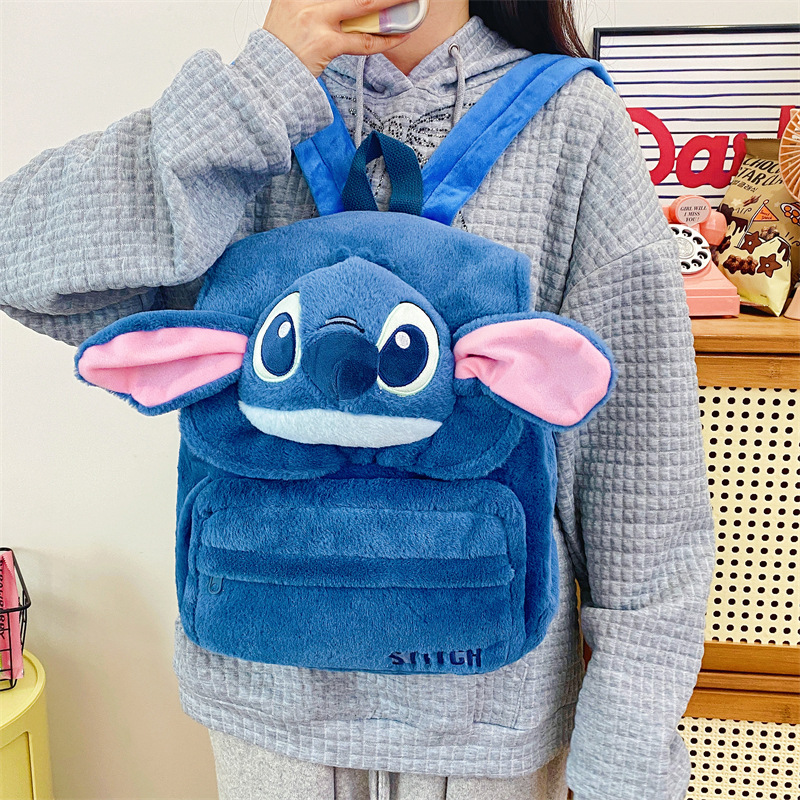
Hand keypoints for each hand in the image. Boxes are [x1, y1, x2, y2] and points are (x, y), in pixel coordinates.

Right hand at [263, 0, 411, 77]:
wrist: (267, 79)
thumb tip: (348, 7)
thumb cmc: (282, 50)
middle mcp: (305, 0)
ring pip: (363, 5)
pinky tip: (400, 36)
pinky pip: (363, 40)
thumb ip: (316, 5)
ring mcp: (315, 20)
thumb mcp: (290, 14)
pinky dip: (385, 39)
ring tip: (409, 4)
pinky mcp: (325, 43)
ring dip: (389, 4)